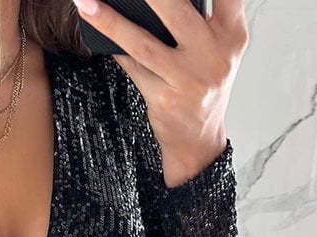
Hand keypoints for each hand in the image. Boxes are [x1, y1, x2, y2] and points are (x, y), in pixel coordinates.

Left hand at [73, 0, 248, 185]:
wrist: (198, 140)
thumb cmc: (202, 84)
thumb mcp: (215, 49)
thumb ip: (198, 19)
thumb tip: (145, 2)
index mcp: (232, 34)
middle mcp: (215, 56)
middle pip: (176, 10)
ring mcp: (189, 80)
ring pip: (142, 42)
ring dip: (110, 21)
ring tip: (87, 3)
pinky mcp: (165, 99)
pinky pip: (133, 67)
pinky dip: (115, 48)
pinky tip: (97, 33)